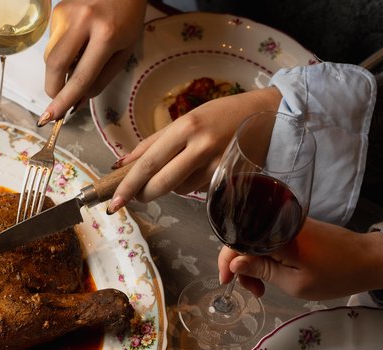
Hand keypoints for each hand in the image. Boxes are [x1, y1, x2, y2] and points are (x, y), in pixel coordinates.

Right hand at [40, 0, 146, 124]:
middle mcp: (83, 21)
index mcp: (106, 35)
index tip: (51, 117)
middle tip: (59, 98)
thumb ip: (101, 79)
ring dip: (59, 68)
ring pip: (50, 55)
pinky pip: (52, 42)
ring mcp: (66, 14)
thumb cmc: (127, 19)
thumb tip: (77, 101)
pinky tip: (77, 40)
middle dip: (53, 88)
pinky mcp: (57, 10)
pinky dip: (62, 50)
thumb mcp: (124, 52)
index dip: (65, 100)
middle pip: (54, 65)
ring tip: (79, 58)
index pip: (80, 76)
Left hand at [106, 87, 281, 212]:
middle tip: (140, 194)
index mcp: (185, 127)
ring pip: (179, 189)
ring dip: (172, 185)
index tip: (114, 201)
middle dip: (145, 194)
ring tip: (186, 165)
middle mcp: (201, 146)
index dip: (129, 185)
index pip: (149, 163)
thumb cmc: (221, 115)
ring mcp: (216, 164)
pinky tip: (202, 168)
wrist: (269, 116)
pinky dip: (191, 184)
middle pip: (161, 184)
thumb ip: (151, 144)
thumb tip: (120, 165)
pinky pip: (196, 190)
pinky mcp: (227, 178)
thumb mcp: (185, 120)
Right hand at [217, 218, 382, 300]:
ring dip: (253, 264)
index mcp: (277, 236)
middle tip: (252, 291)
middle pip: (244, 240)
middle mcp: (278, 224)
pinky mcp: (295, 228)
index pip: (237, 241)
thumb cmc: (335, 275)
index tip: (226, 282)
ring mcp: (287, 224)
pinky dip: (266, 257)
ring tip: (263, 288)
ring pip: (256, 241)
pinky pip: (269, 239)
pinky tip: (272, 274)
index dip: (226, 261)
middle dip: (240, 266)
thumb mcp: (295, 283)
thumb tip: (233, 263)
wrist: (370, 260)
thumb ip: (262, 271)